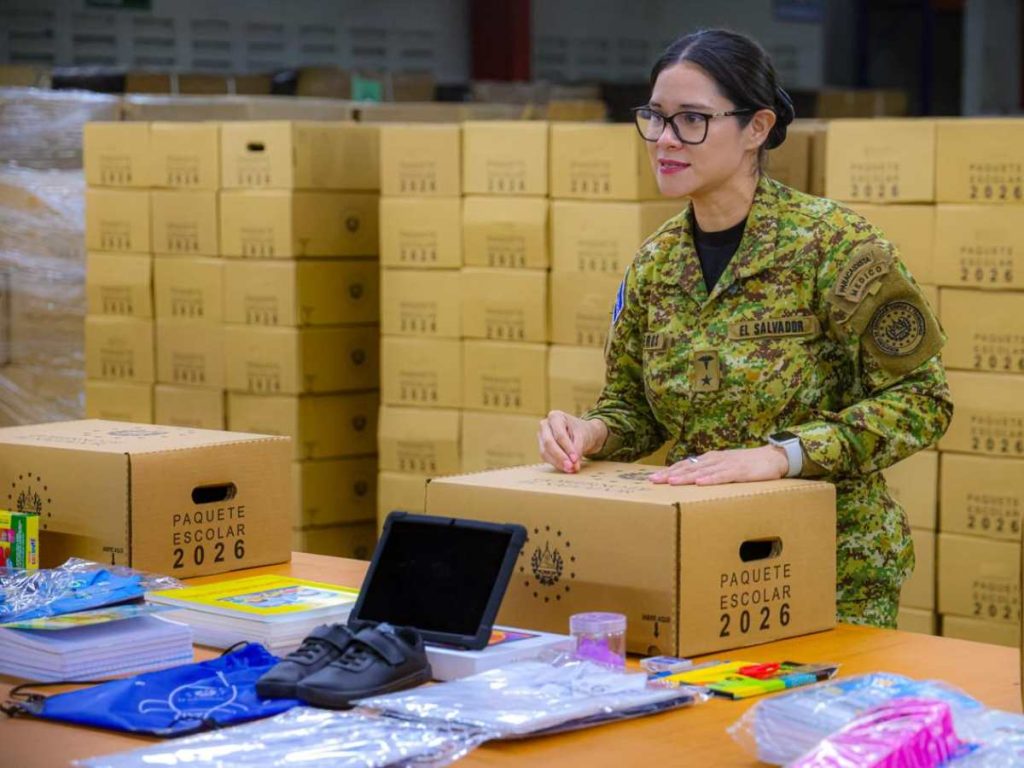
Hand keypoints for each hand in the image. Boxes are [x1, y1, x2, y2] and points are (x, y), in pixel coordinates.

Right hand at [537, 411, 606, 473]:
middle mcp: (545, 425)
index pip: (559, 434)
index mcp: (555, 416)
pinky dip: (556, 464)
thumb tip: (573, 465)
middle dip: (560, 456)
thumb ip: (577, 449)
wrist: (581, 434)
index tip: (575, 459)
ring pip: (545, 451)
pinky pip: (546, 457)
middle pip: (548, 442)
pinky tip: (566, 468)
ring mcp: (541, 436)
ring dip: (557, 462)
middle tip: (570, 467)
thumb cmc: (582, 432)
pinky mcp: (542, 447)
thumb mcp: (583, 437)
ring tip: (570, 469)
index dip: (567, 448)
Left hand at [648, 446, 789, 485]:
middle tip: (653, 480)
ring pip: (702, 471)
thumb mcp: (725, 466)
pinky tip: (700, 483)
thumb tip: (692, 480)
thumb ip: (709, 471)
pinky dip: (710, 479)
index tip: (652, 477)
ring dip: (686, 476)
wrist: (773, 457)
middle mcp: (715, 460)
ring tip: (671, 481)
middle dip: (670, 473)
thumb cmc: (747, 464)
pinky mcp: (739, 471)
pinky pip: (722, 476)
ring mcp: (727, 465)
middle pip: (689, 467)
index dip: (668, 470)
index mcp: (710, 459)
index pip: (685, 465)